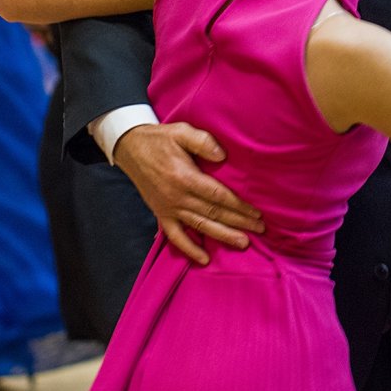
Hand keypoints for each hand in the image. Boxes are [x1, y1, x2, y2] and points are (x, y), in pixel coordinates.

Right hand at [110, 123, 262, 264]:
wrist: (130, 148)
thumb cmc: (160, 139)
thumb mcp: (181, 131)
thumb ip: (203, 141)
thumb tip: (223, 156)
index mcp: (185, 177)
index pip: (218, 196)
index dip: (239, 206)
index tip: (257, 213)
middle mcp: (177, 197)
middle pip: (214, 213)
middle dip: (239, 222)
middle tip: (260, 229)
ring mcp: (169, 208)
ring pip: (200, 227)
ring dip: (223, 236)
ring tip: (243, 243)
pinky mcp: (161, 214)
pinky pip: (175, 236)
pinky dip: (189, 249)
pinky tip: (204, 259)